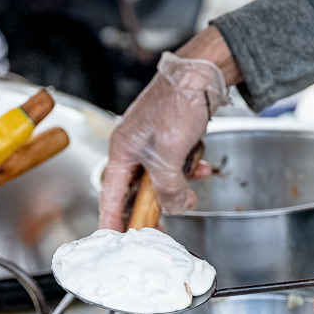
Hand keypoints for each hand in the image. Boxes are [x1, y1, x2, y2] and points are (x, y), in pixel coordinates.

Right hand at [99, 52, 226, 229]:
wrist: (201, 74)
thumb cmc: (177, 103)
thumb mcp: (169, 156)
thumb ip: (168, 188)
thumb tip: (175, 207)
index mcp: (122, 150)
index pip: (111, 195)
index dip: (111, 220)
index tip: (114, 239)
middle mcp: (133, 147)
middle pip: (137, 189)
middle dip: (153, 206)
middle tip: (161, 226)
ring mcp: (152, 141)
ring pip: (161, 177)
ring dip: (178, 185)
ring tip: (192, 191)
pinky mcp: (171, 135)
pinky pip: (176, 162)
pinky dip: (190, 168)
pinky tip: (203, 166)